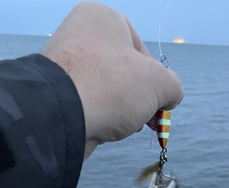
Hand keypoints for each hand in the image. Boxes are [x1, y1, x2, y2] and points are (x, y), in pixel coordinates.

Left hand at [42, 1, 182, 160]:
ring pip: (105, 89)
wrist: (62, 116)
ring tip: (123, 123)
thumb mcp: (159, 83)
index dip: (153, 76)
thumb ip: (172, 86)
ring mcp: (63, 66)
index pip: (138, 47)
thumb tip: (170, 96)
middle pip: (121, 70)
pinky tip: (104, 128)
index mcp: (100, 17)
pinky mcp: (56, 94)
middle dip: (137, 96)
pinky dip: (99, 116)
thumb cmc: (112, 87)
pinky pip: (88, 104)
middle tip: (144, 115)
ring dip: (120, 109)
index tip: (157, 97)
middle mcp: (77, 35)